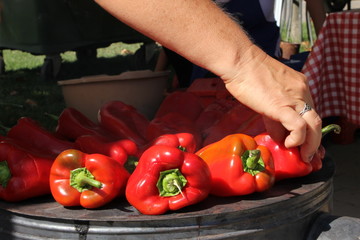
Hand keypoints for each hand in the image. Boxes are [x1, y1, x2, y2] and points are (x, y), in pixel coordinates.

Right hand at [222, 45, 321, 161]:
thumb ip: (274, 113)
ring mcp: (294, 98)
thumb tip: (277, 133)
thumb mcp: (267, 93)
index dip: (308, 130)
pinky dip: (297, 139)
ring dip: (311, 144)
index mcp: (299, 86)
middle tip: (307, 155)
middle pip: (316, 121)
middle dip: (314, 141)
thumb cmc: (248, 74)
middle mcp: (302, 91)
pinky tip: (288, 144)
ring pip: (314, 125)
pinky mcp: (282, 106)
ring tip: (303, 155)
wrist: (240, 61)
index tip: (304, 143)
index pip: (310, 112)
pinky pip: (299, 127)